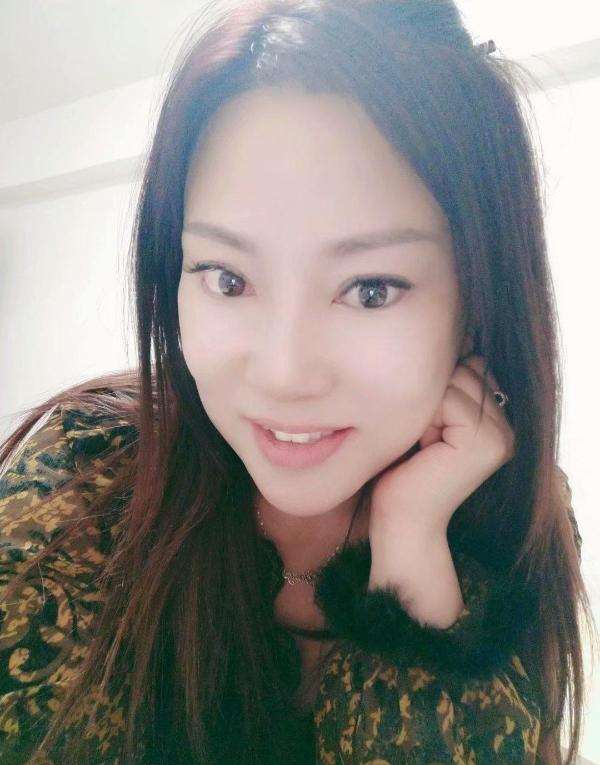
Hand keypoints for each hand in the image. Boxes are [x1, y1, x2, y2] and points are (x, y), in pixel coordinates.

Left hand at [368, 355, 514, 542]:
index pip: (467, 365)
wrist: (401, 521)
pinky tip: (423, 449)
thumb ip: (443, 388)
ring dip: (424, 407)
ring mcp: (501, 434)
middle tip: (421, 439)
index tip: (424, 429)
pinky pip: (446, 398)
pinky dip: (424, 417)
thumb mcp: (425, 420)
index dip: (433, 387)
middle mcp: (506, 426)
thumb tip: (450, 339)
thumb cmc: (402, 471)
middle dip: (429, 394)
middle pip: (461, 368)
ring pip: (452, 380)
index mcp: (496, 420)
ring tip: (422, 444)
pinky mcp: (486, 442)